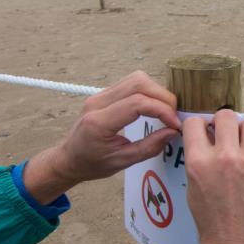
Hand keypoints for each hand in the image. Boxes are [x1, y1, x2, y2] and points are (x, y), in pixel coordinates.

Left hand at [23, 71, 179, 203]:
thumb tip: (172, 132)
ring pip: (136, 79)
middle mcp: (98, 102)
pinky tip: (154, 107)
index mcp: (99, 122)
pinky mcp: (104, 93)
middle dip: (163, 97)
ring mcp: (100, 95)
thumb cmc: (92, 164)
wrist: (68, 159)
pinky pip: (131, 83)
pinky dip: (148, 92)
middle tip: (173, 116)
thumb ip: (149, 147)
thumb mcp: (122, 162)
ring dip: (157, 92)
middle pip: (138, 83)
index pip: (137, 103)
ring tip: (165, 111)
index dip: (162, 111)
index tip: (175, 125)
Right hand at [183, 109, 243, 243]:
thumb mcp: (194, 189)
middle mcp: (225, 157)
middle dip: (226, 124)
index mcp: (199, 162)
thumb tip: (207, 138)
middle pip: (227, 116)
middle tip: (231, 135)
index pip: (196, 122)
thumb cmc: (215, 224)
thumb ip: (199, 161)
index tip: (208, 129)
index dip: (202, 124)